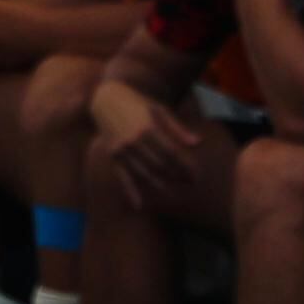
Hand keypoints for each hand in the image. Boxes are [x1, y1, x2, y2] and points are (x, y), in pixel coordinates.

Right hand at [110, 97, 202, 213]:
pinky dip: (130, 192)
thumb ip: (177, 128)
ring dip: (160, 185)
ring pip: (144, 174)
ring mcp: (121, 150)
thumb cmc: (137, 102)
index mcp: (147, 128)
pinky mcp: (112, 155)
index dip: (186, 167)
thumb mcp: (159, 109)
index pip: (172, 154)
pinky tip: (138, 206)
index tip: (197, 175)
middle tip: (191, 184)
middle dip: (177, 177)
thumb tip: (198, 144)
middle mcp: (134, 141)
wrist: (106, 97)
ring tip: (173, 193)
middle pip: (160, 166)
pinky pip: (122, 177)